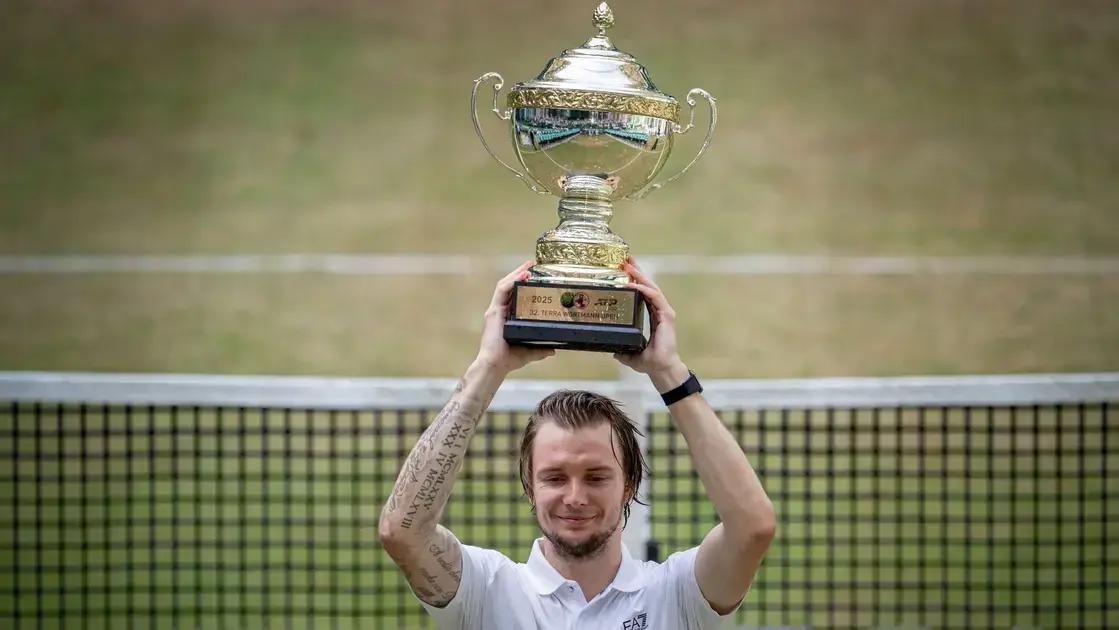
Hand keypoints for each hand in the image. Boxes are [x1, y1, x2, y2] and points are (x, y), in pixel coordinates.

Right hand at [475, 260, 555, 374]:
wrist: (495, 365)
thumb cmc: (508, 360)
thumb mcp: (529, 352)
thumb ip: (540, 349)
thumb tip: (553, 349)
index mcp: (508, 318)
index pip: (515, 295)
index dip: (524, 283)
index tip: (535, 275)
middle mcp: (501, 311)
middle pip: (510, 286)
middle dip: (521, 273)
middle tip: (534, 263)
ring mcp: (496, 310)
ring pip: (505, 285)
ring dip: (516, 273)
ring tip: (529, 265)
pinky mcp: (494, 311)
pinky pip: (501, 291)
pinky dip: (511, 281)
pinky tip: (522, 275)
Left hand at [613, 257, 690, 391]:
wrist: (661, 369)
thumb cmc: (649, 361)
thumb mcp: (629, 353)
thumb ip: (621, 349)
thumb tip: (610, 348)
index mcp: (650, 315)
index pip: (642, 293)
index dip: (634, 280)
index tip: (623, 268)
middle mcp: (658, 310)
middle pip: (647, 286)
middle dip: (637, 271)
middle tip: (626, 258)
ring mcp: (663, 312)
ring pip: (651, 288)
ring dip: (640, 276)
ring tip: (629, 266)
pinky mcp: (667, 316)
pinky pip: (655, 298)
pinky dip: (645, 290)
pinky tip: (635, 285)